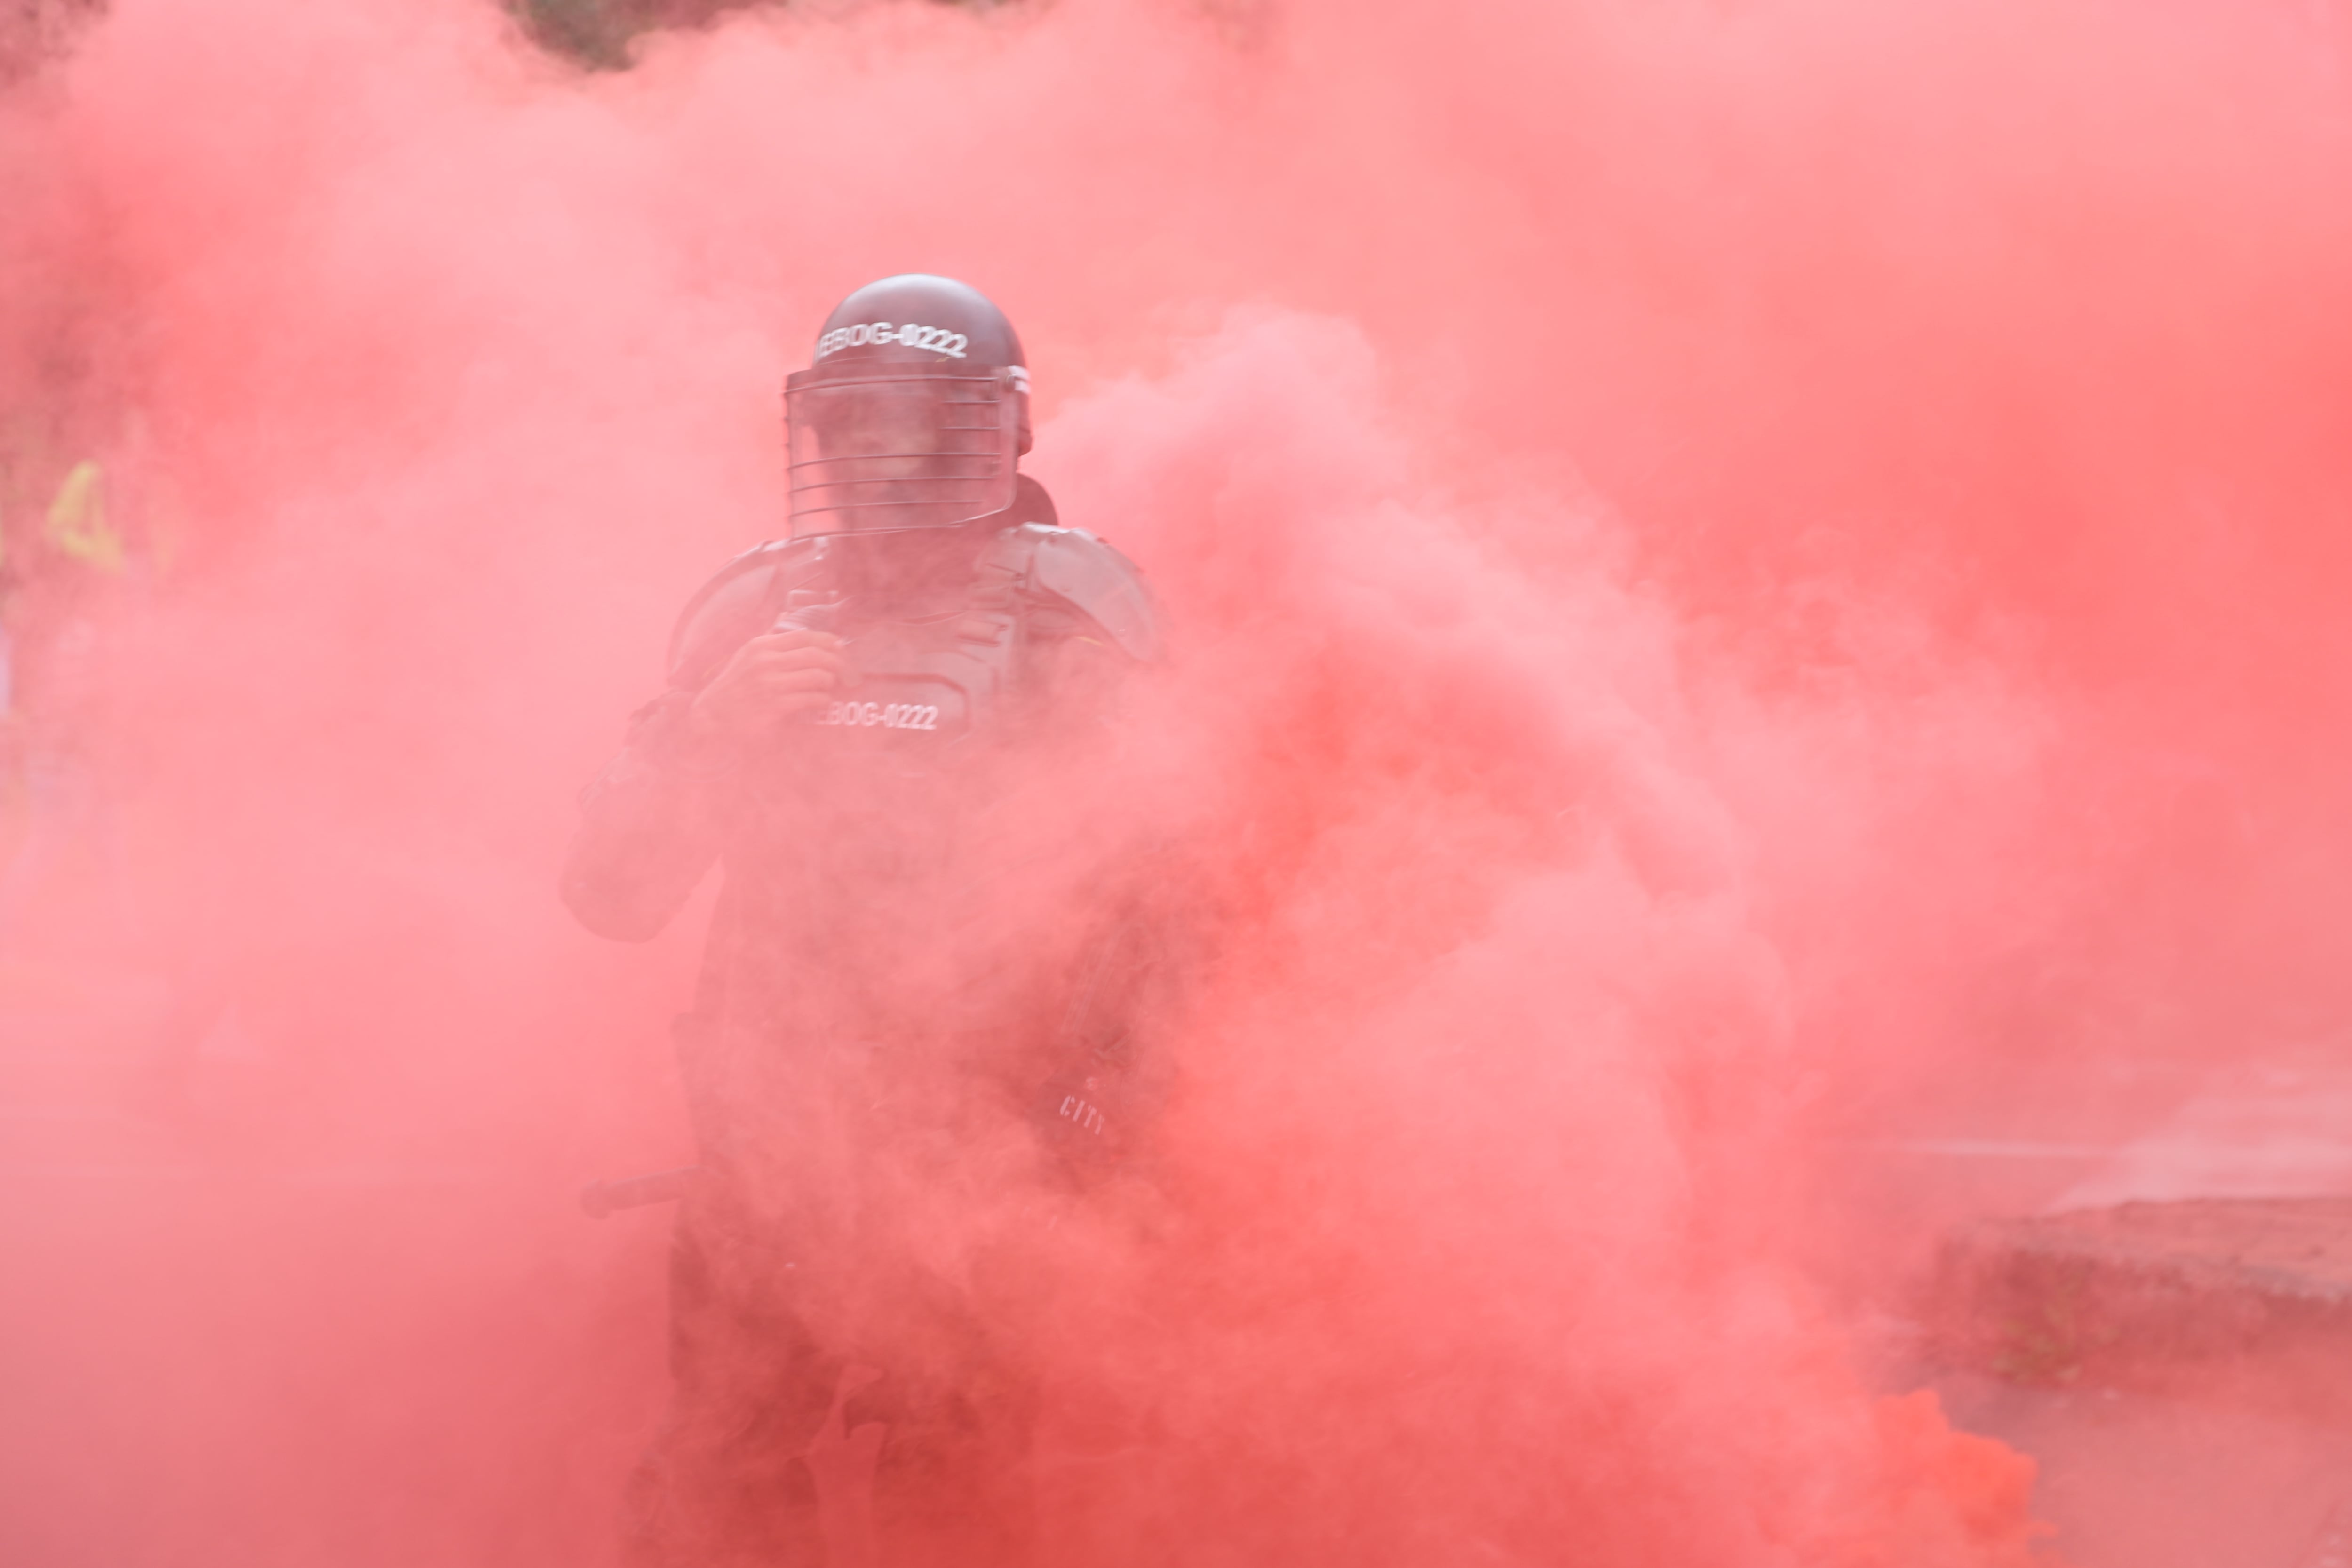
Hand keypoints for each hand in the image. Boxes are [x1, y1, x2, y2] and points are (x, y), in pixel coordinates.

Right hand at [680, 627, 849, 763]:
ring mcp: (771, 683)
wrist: (712, 715)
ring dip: (830, 682)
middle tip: (848, 672)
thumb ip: (770, 636)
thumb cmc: (734, 685)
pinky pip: (812, 698)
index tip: (842, 648)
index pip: (805, 635)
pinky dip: (822, 699)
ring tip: (829, 686)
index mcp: (762, 645)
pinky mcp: (776, 706)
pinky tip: (821, 701)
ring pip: (817, 676)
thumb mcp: (747, 655)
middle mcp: (766, 661)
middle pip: (816, 654)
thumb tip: (786, 613)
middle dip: (839, 663)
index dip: (829, 641)